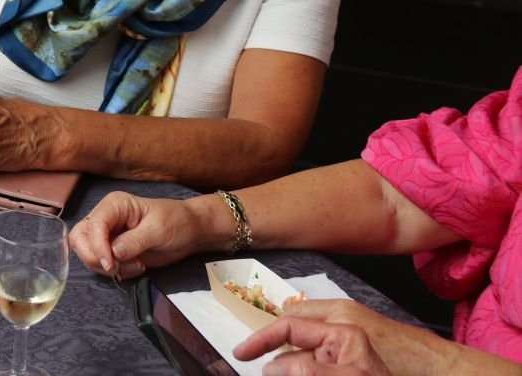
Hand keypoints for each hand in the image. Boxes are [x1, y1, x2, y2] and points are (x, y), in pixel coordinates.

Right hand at [69, 191, 206, 278]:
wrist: (188, 232)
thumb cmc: (175, 221)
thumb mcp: (158, 229)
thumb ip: (135, 240)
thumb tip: (115, 252)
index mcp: (114, 205)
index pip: (94, 224)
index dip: (97, 245)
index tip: (110, 263)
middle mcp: (106, 218)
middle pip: (80, 238)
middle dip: (94, 257)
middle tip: (115, 268)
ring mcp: (107, 235)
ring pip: (87, 253)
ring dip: (108, 266)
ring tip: (135, 265)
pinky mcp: (113, 250)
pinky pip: (102, 264)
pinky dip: (116, 271)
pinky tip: (136, 267)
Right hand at [253, 300, 456, 375]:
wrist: (444, 371)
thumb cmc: (407, 363)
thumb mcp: (350, 366)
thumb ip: (308, 364)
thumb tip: (273, 369)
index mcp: (337, 315)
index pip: (287, 320)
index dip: (261, 337)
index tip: (241, 354)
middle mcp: (340, 317)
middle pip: (292, 329)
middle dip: (272, 346)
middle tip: (253, 363)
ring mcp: (348, 331)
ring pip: (305, 343)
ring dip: (289, 357)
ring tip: (276, 369)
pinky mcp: (356, 345)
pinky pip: (320, 350)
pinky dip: (306, 359)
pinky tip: (301, 368)